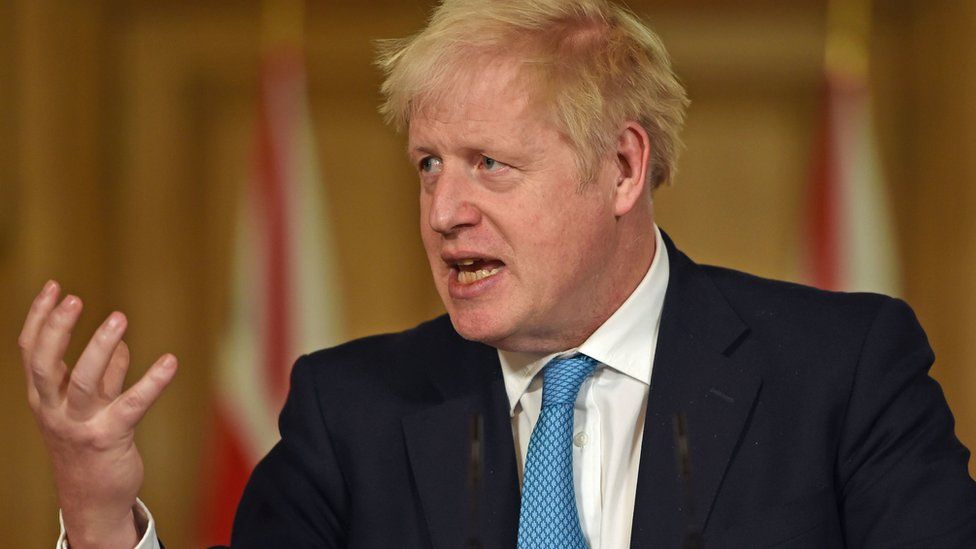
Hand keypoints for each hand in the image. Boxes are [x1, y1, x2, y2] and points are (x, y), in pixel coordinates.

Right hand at [18, 280, 177, 548]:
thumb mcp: (91, 408)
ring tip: (119, 318)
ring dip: (100, 347)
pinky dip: (152, 381)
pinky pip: (131, 404)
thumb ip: (104, 377)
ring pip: (84, 382)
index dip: (39, 318)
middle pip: (45, 364)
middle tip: (74, 298)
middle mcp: (54, 410)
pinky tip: (170, 361)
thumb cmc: (91, 447)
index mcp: (44, 398)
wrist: (93, 500)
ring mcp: (80, 425)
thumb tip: (120, 347)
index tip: (54, 286)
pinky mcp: (110, 438)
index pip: (31, 352)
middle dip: (57, 330)